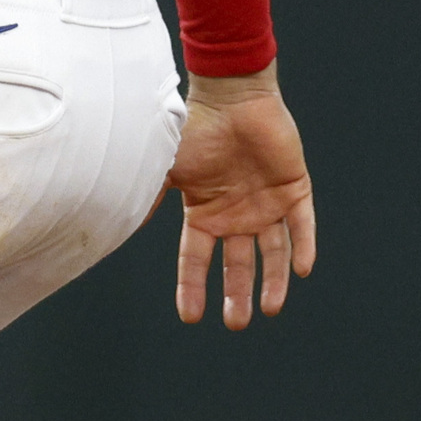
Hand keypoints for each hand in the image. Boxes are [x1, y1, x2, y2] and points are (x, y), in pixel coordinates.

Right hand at [170, 68, 314, 328]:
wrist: (232, 97)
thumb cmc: (193, 129)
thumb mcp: (164, 169)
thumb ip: (148, 199)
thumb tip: (116, 228)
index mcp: (203, 213)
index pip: (196, 260)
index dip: (193, 288)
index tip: (191, 318)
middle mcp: (236, 215)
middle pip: (237, 264)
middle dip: (237, 295)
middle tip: (237, 323)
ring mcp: (266, 204)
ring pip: (273, 252)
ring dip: (272, 280)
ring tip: (270, 309)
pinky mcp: (294, 188)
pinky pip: (303, 225)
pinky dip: (304, 247)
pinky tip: (301, 270)